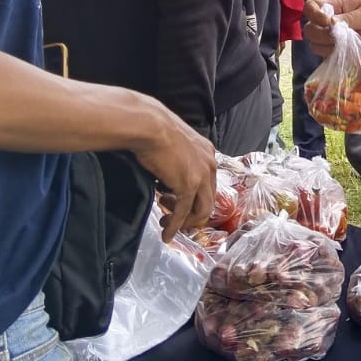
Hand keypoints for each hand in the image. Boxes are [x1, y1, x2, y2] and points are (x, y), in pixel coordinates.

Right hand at [130, 101, 216, 241]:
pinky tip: (166, 234)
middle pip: (208, 199)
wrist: (150, 126)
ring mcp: (202, 176)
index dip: (194, 198)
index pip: (208, 184)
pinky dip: (175, 226)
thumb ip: (179, 160)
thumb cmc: (155, 130)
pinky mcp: (189, 185)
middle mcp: (210, 165)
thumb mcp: (176, 145)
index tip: (176, 203)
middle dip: (190, 213)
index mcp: (208, 153)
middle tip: (172, 217)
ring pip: (201, 210)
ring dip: (184, 222)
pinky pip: (184, 212)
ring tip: (166, 223)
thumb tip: (169, 174)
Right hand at [305, 0, 360, 54]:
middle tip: (339, 37)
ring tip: (346, 44)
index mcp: (335, 5)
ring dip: (327, 47)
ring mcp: (332, 36)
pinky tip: (347, 52)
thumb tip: (330, 23)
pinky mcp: (338, 49)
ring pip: (315, 44)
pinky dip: (333, 56)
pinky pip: (326, 55)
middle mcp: (329, 20)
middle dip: (321, 35)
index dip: (314, 15)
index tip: (328, 23)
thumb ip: (348, 19)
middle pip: (309, 28)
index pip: (311, 6)